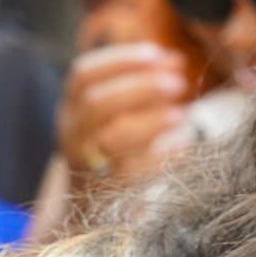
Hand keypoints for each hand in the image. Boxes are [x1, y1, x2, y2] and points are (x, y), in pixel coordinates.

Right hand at [58, 43, 193, 182]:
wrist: (95, 203)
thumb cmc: (117, 145)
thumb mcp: (116, 111)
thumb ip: (139, 86)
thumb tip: (175, 60)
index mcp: (72, 106)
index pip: (83, 74)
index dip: (120, 60)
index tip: (156, 53)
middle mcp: (73, 132)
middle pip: (96, 103)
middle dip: (139, 88)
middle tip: (178, 83)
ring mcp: (86, 162)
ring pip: (110, 138)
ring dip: (150, 122)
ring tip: (182, 114)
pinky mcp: (107, 188)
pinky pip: (132, 171)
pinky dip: (160, 155)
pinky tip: (182, 143)